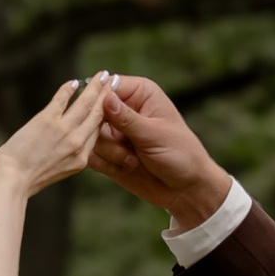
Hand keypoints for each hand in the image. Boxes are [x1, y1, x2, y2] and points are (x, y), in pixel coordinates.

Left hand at [0, 74, 109, 195]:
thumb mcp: (60, 170)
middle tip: (114, 80)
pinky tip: (74, 82)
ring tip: (103, 75)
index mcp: (82, 158)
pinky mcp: (47, 120)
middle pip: (98, 114)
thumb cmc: (30, 178)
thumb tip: (74, 141)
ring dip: (95, 87)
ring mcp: (63, 130)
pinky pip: (62, 99)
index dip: (106, 114)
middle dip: (107, 95)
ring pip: (85, 104)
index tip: (112, 102)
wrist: (12, 179)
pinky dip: (68, 88)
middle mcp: (77, 143)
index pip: (98, 131)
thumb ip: (71, 155)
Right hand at [90, 72, 231, 233]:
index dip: (99, 101)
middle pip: (92, 112)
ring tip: (133, 161)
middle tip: (124, 145)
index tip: (103, 120)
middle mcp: (123, 109)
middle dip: (104, 133)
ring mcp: (114, 131)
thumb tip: (104, 97)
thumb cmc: (180, 154)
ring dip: (109, 152)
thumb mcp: (154, 134)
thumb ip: (126, 118)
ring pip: (89, 135)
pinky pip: (91, 155)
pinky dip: (106, 164)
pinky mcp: (108, 152)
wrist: (184, 189)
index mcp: (139, 93)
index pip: (107, 86)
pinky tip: (127, 168)